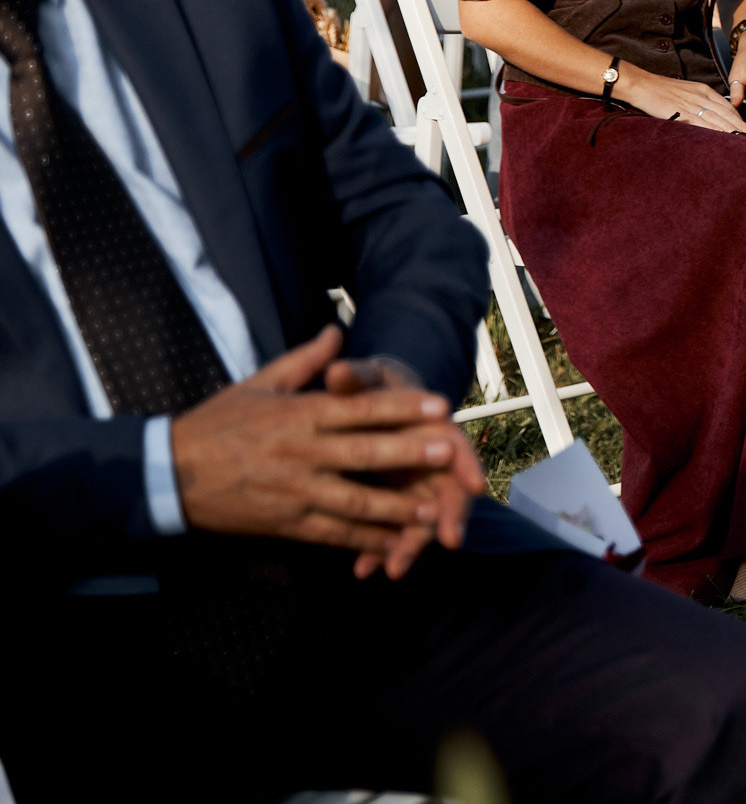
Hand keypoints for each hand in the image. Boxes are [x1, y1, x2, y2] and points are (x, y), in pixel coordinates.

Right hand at [170, 327, 479, 567]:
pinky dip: (363, 539)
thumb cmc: (218, 422)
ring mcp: (294, 491)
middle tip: (449, 451)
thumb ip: (304, 361)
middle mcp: (301, 453)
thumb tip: (338, 330)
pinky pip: (331, 533)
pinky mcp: (285, 522)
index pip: (359, 407)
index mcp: (299, 414)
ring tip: (432, 510)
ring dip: (395, 507)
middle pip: (365, 453)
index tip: (439, 404)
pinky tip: (394, 542)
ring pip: (353, 501)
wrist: (169, 473)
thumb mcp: (258, 383)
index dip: (402, 406)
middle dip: (409, 453)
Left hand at [322, 353, 485, 579]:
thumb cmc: (374, 389)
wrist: (369, 404)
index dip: (469, 465)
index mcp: (431, 427)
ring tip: (393, 570)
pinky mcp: (396, 504)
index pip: (458, 446)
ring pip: (422, 520)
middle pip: (449, 491)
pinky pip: (393, 531)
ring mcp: (415, 486)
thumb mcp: (367, 378)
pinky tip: (363, 570)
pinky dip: (380, 549)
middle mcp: (430, 461)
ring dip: (411, 545)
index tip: (475, 486)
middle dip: (451, 518)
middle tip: (449, 542)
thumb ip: (354, 378)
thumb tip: (336, 372)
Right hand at [615, 63, 745, 134]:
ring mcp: (693, 104)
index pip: (729, 106)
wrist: (642, 84)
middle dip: (744, 128)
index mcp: (704, 91)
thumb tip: (711, 117)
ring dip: (734, 132)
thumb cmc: (661, 90)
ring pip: (719, 120)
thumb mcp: (686, 92)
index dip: (741, 119)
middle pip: (728, 114)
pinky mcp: (681, 112)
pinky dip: (715, 132)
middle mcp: (702, 96)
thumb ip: (700, 102)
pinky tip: (723, 140)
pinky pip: (702, 124)